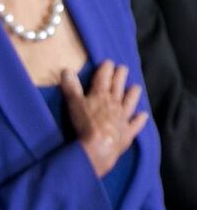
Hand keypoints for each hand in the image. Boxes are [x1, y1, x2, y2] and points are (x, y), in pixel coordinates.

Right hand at [62, 61, 146, 176]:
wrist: (99, 147)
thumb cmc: (85, 125)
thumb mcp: (74, 104)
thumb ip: (71, 88)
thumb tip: (67, 70)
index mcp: (100, 95)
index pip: (104, 78)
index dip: (106, 69)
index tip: (108, 62)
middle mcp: (114, 103)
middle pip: (118, 87)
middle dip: (120, 76)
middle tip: (123, 68)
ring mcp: (123, 118)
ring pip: (130, 102)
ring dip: (133, 94)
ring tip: (136, 87)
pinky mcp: (127, 132)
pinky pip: (135, 124)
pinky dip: (139, 119)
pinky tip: (143, 115)